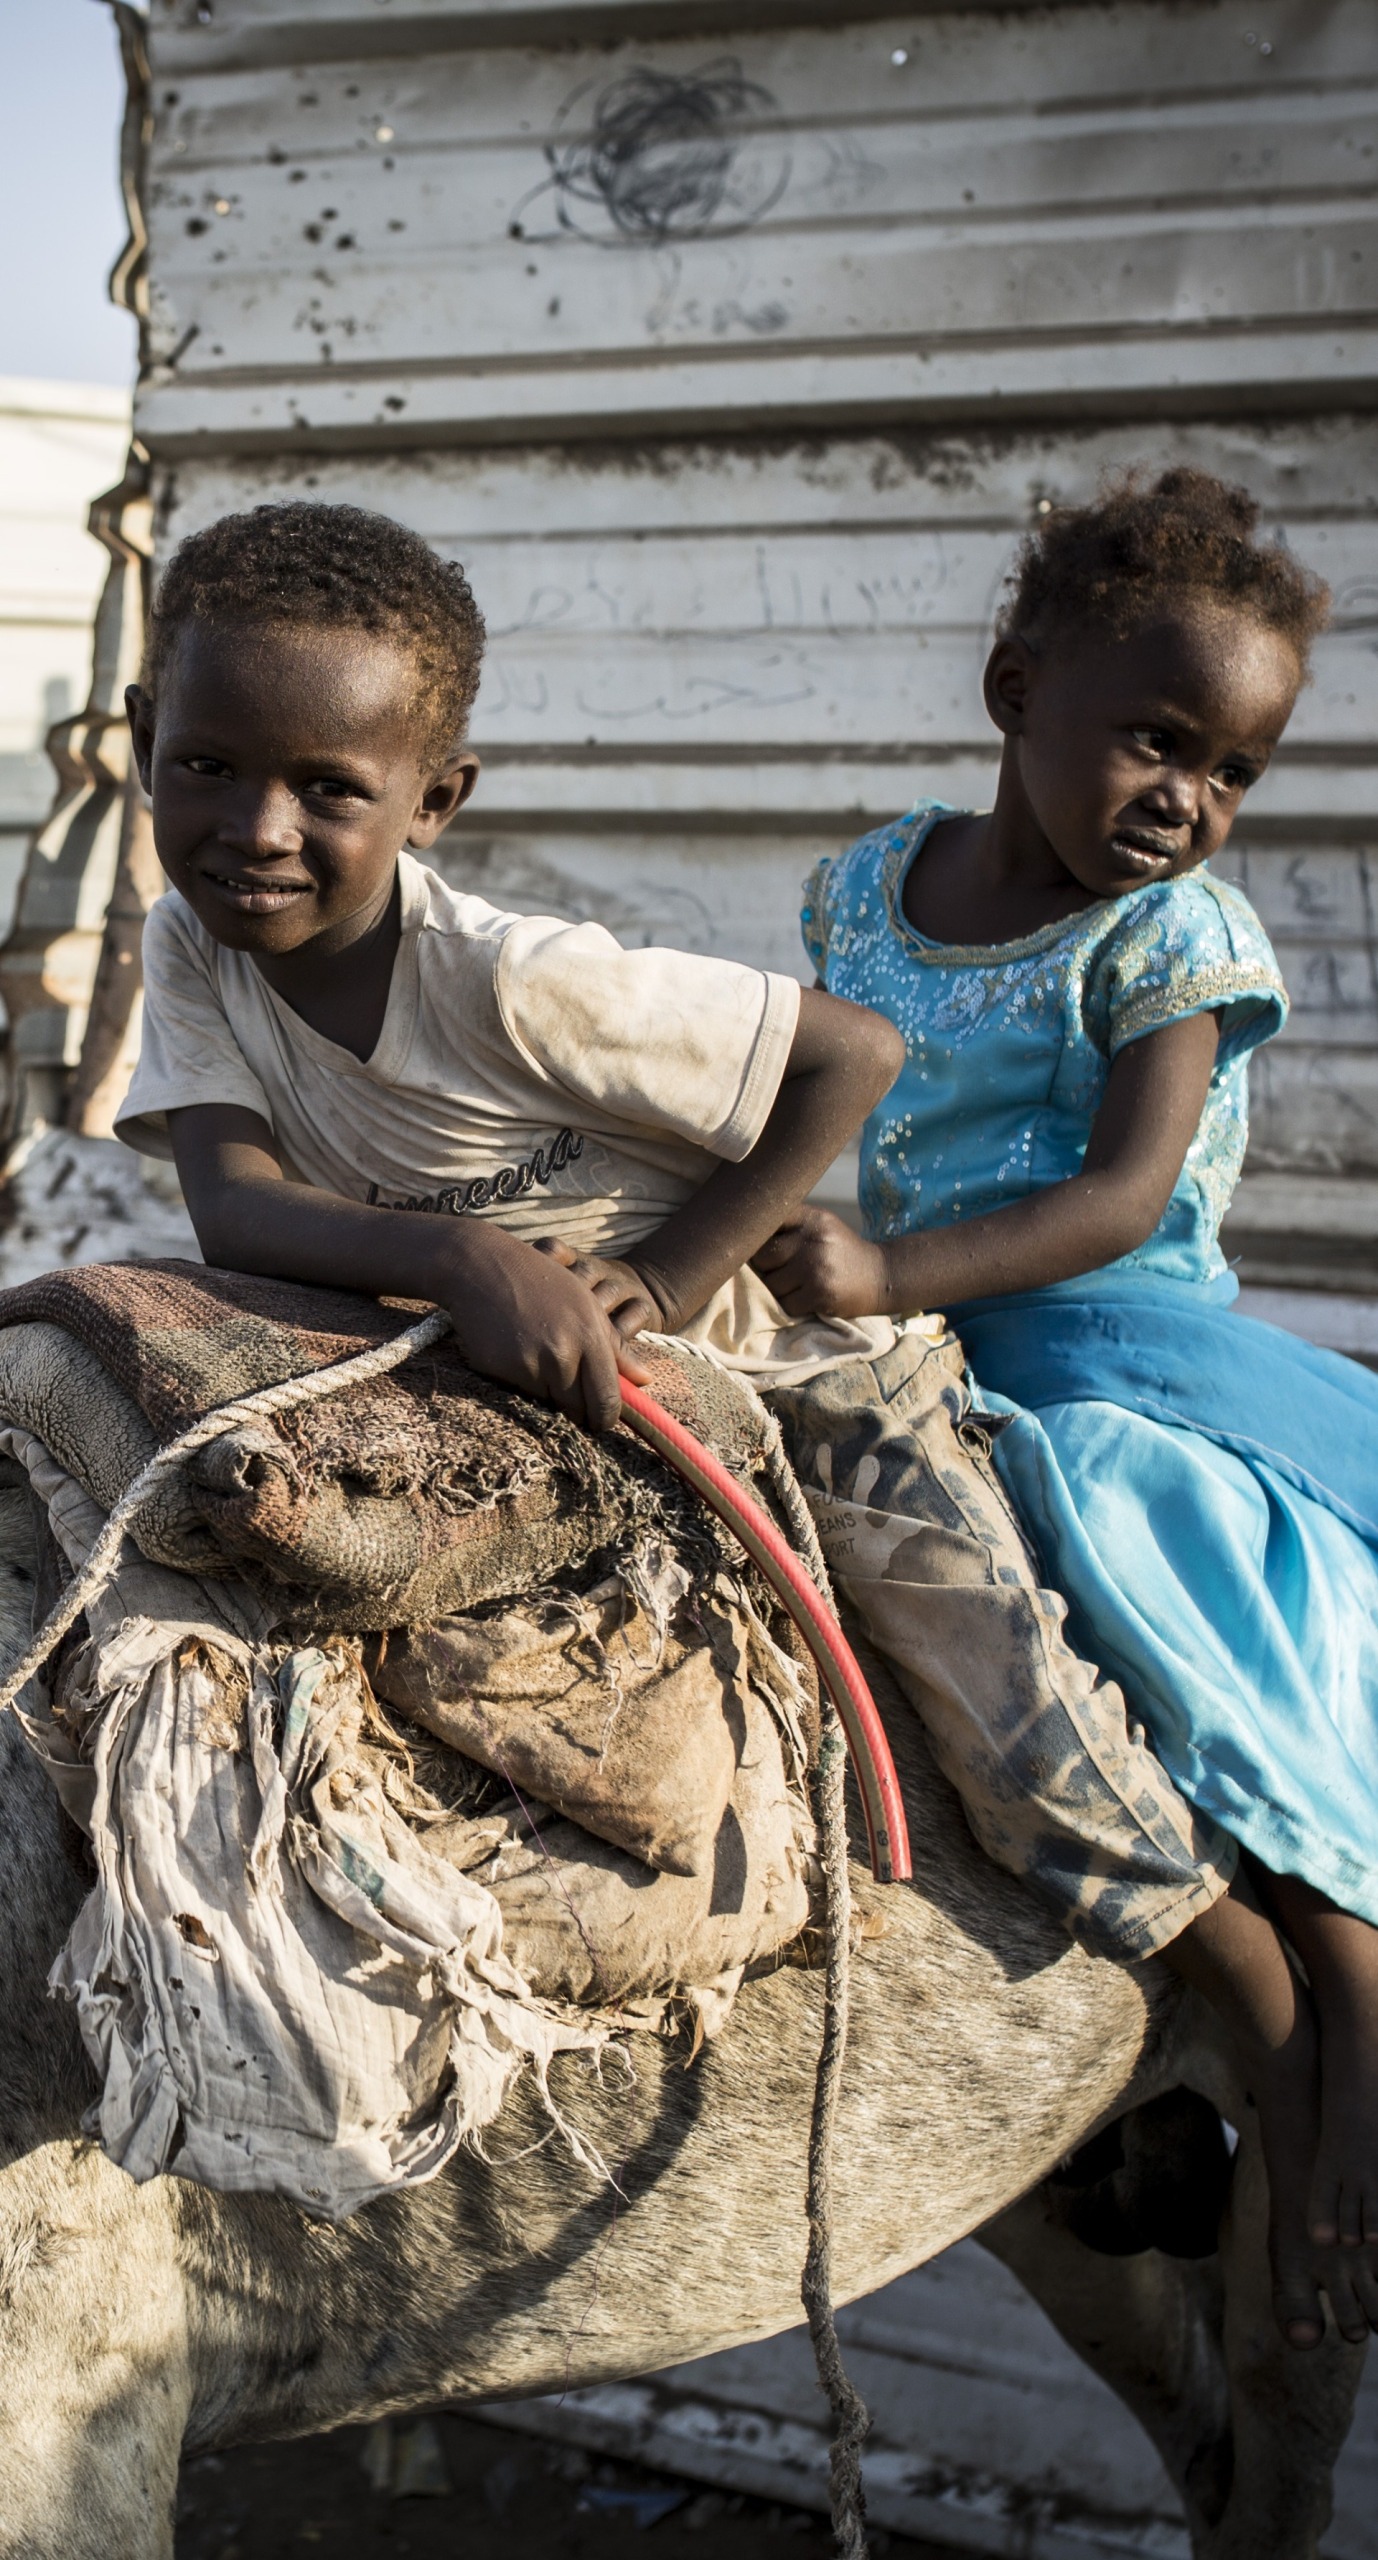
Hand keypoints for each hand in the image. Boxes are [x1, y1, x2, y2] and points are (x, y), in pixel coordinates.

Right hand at [432, 1225, 652, 1431]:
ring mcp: (532, 1363)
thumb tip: (645, 1380)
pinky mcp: (502, 1370)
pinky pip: (518, 1394)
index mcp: (591, 1336)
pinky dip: (519, 1384)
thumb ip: (615, 1346)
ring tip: (537, 1362)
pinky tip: (514, 1355)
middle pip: (578, 1410)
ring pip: (547, 1404)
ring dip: (546, 1395)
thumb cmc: (540, 1282)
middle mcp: (564, 1353)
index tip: (599, 1421)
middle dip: (575, 1411)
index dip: (604, 1419)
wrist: (481, 1266)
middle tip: (567, 1397)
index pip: (607, 1399)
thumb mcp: (584, 1305)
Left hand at [752, 1207, 889, 1319]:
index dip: (754, 1236)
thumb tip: (741, 1237)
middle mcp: (813, 1240)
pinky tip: (804, 1298)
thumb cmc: (841, 1251)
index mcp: (811, 1218)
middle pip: (763, 1256)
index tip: (750, 1243)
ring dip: (776, 1290)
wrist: (882, 1276)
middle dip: (764, 1268)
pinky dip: (789, 1306)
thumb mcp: (821, 1226)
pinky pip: (785, 1304)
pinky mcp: (821, 1295)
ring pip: (771, 1284)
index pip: (767, 1221)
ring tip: (793, 1286)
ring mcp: (816, 1268)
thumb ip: (790, 1225)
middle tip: (777, 1271)